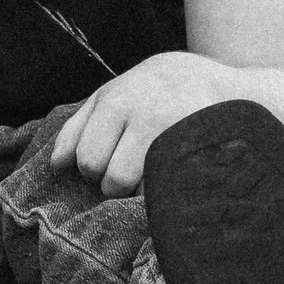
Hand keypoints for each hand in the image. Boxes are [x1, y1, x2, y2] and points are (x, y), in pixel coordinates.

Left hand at [50, 52, 233, 196]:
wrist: (228, 89)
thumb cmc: (157, 92)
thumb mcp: (113, 95)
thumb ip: (79, 126)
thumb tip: (56, 165)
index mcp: (115, 102)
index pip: (86, 159)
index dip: (91, 170)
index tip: (104, 165)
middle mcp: (143, 117)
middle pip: (108, 178)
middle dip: (111, 183)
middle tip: (128, 171)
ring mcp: (174, 137)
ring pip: (136, 190)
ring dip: (137, 192)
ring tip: (149, 175)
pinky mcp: (199, 157)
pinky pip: (165, 191)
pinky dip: (162, 194)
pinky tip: (170, 180)